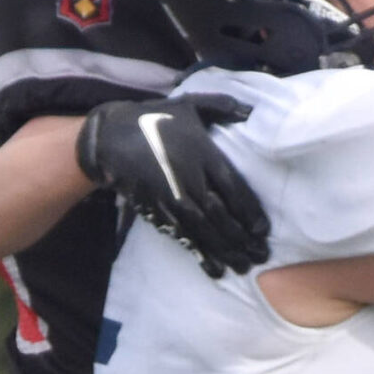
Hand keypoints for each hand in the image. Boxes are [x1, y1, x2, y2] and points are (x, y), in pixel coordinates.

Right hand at [76, 95, 269, 277]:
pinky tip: (213, 268)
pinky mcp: (157, 210)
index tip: (263, 230)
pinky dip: (199, 254)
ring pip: (203, 230)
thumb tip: (251, 110)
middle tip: (260, 256)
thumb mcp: (189, 104)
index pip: (234, 187)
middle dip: (241, 238)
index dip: (250, 212)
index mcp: (202, 153)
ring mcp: (172, 196)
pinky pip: (182, 236)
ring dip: (224, 251)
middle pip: (221, 215)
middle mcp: (189, 177)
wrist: (110, 137)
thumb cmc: (154, 118)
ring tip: (242, 267)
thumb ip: (221, 106)